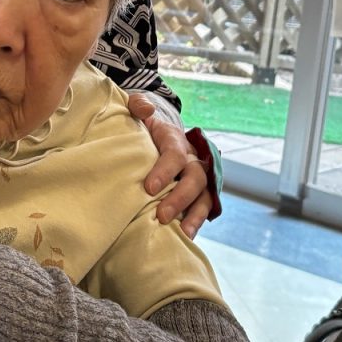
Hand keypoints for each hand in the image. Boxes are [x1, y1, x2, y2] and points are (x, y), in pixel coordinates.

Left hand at [127, 94, 212, 238]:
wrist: (156, 127)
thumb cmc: (142, 122)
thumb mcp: (136, 108)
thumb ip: (138, 105)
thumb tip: (145, 109)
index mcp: (174, 137)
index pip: (174, 153)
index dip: (165, 170)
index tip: (149, 188)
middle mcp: (191, 156)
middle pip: (195, 177)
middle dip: (180, 197)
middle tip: (161, 215)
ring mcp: (197, 174)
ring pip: (205, 194)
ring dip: (194, 214)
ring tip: (182, 232)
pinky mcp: (198, 190)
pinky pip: (204, 207)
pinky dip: (197, 221)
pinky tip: (185, 237)